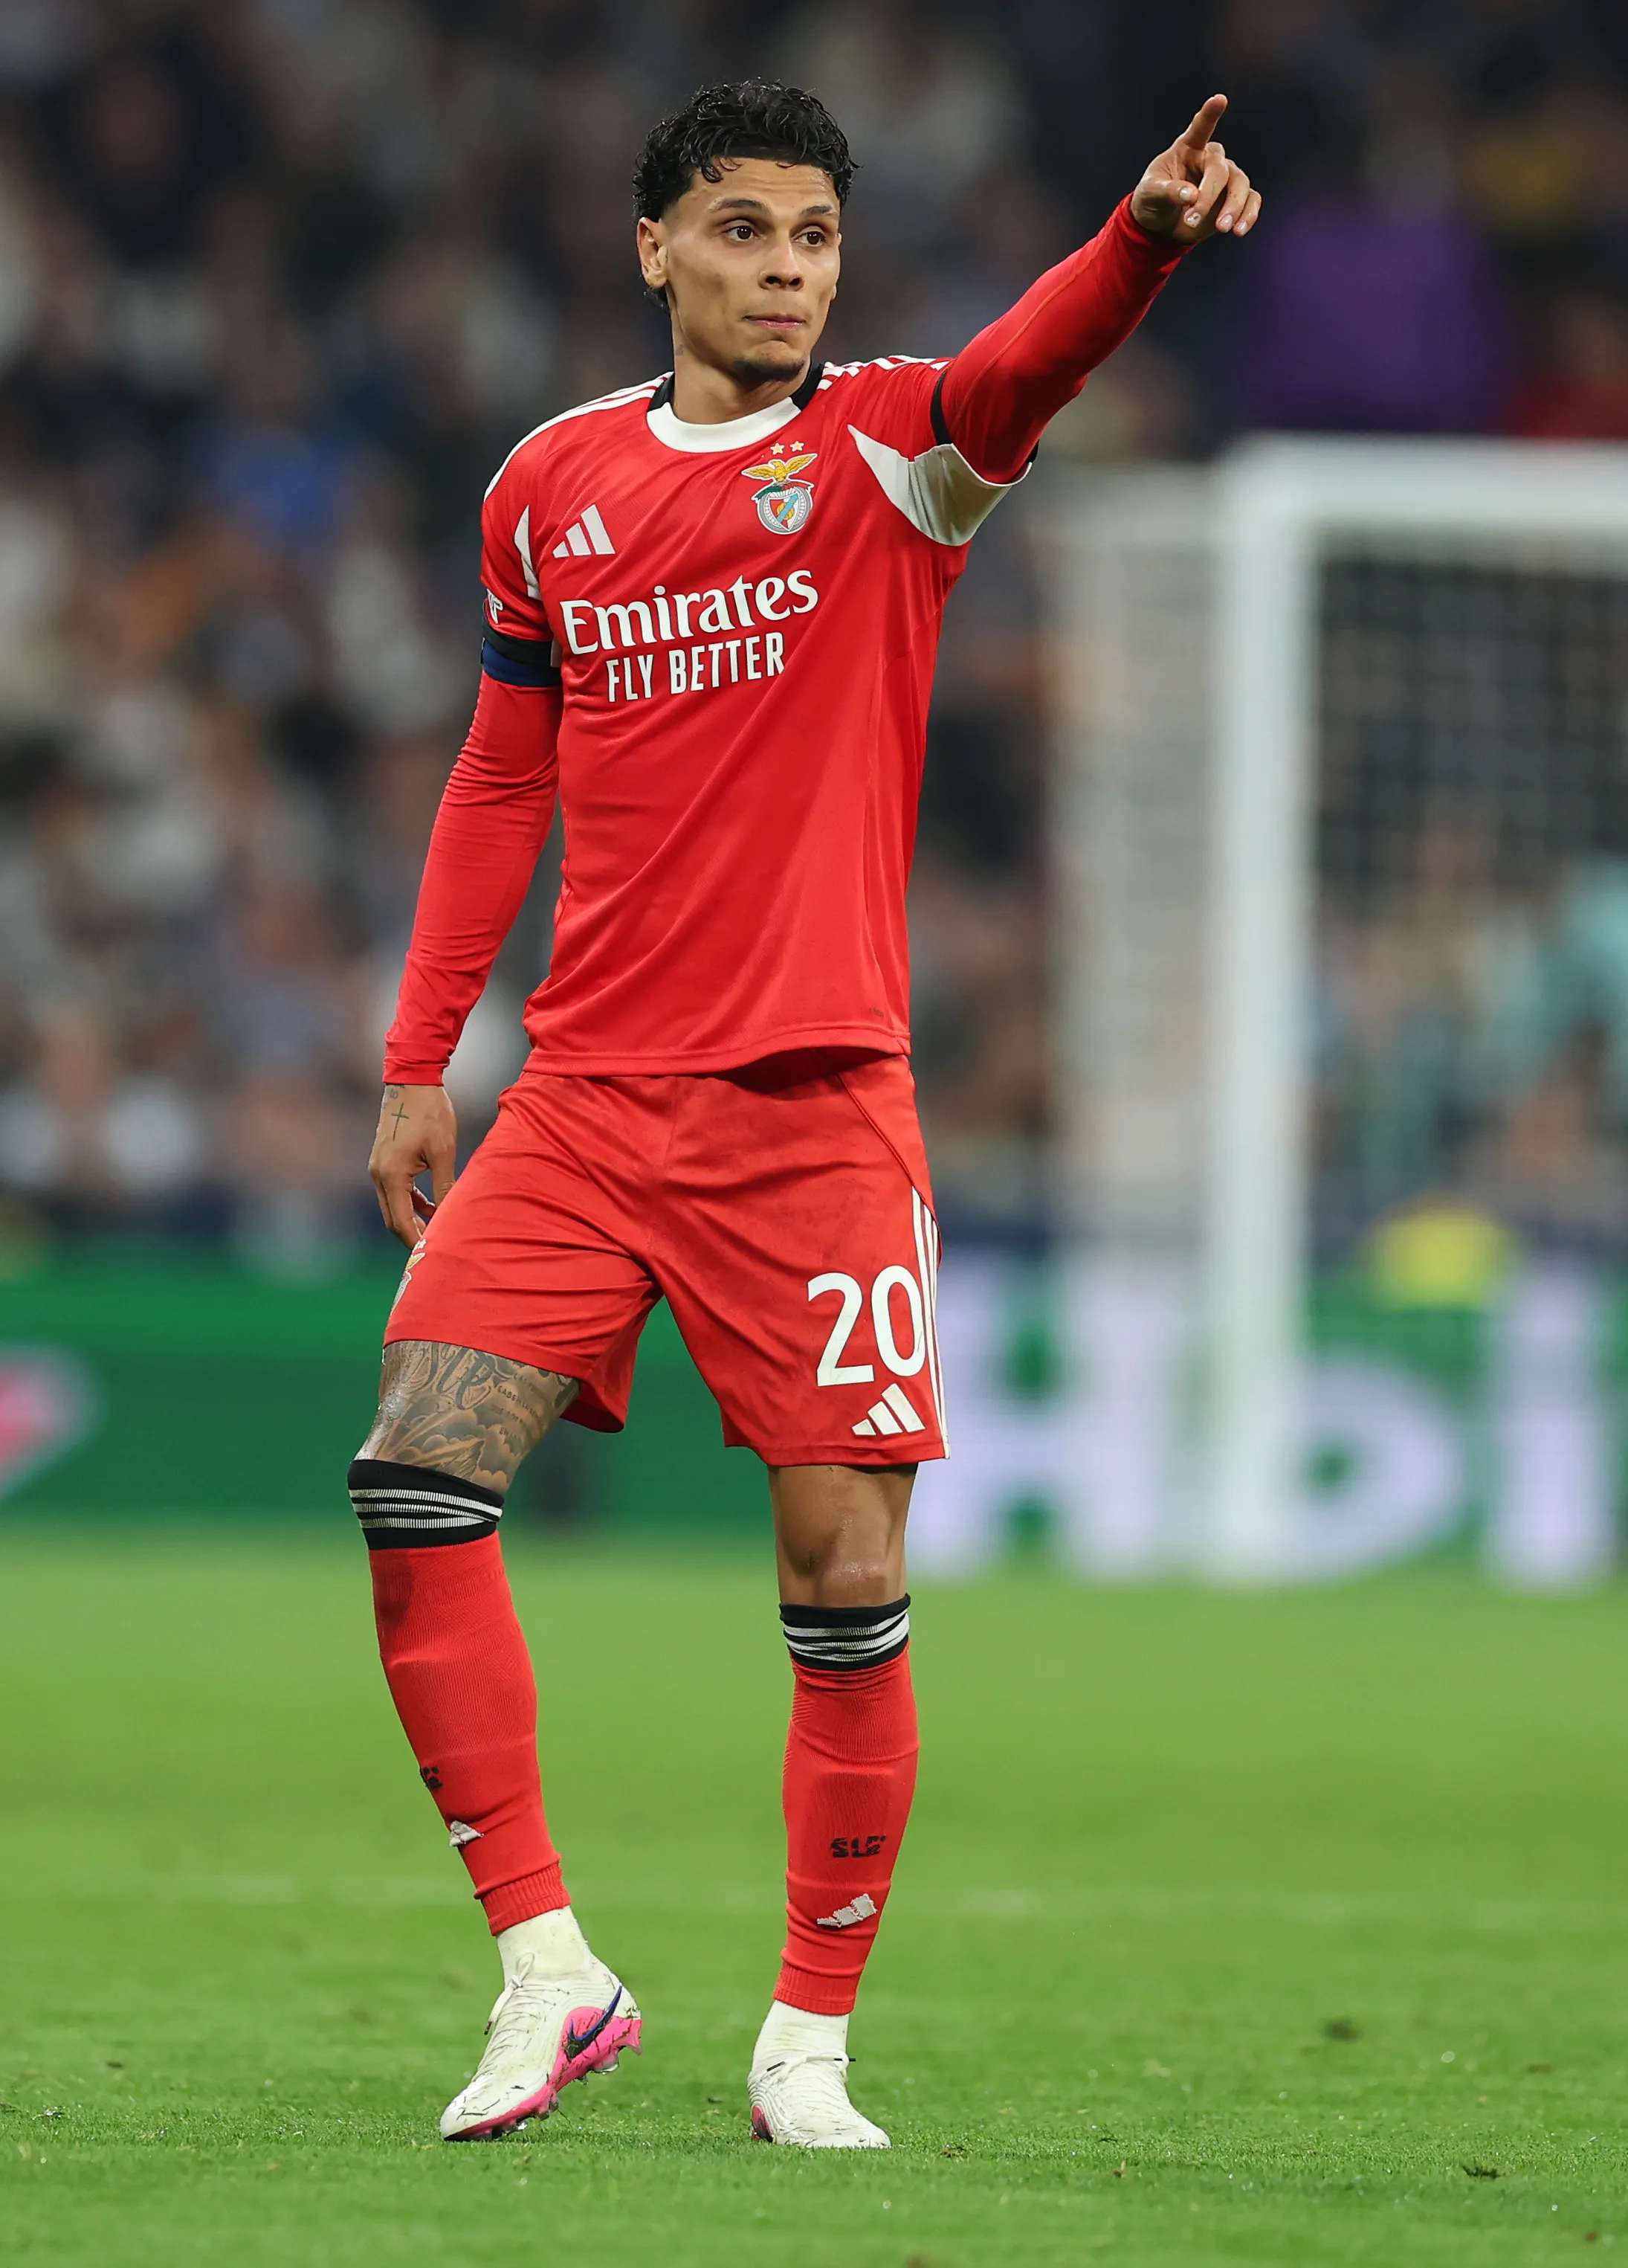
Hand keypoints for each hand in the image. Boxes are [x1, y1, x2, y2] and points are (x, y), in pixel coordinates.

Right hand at [369, 1083, 456, 1247]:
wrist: (412, 1082)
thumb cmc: (430, 1114)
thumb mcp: (443, 1152)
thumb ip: (445, 1187)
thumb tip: (451, 1216)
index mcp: (391, 1175)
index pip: (401, 1221)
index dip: (416, 1241)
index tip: (431, 1255)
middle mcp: (378, 1175)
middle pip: (392, 1218)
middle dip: (412, 1235)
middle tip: (435, 1249)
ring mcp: (378, 1168)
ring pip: (393, 1205)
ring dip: (412, 1219)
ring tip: (437, 1230)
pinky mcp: (383, 1161)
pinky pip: (394, 1191)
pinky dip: (410, 1202)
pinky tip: (431, 1206)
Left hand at [1131, 94, 1260, 244]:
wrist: (1161, 225)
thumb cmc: (1153, 200)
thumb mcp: (1149, 194)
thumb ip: (1167, 191)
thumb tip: (1191, 195)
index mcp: (1187, 148)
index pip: (1199, 128)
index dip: (1209, 115)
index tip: (1220, 100)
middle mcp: (1210, 159)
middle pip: (1221, 170)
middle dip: (1210, 196)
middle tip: (1191, 220)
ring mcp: (1226, 177)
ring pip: (1241, 184)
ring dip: (1233, 208)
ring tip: (1222, 228)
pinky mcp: (1234, 198)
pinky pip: (1251, 201)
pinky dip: (1249, 215)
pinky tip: (1239, 231)